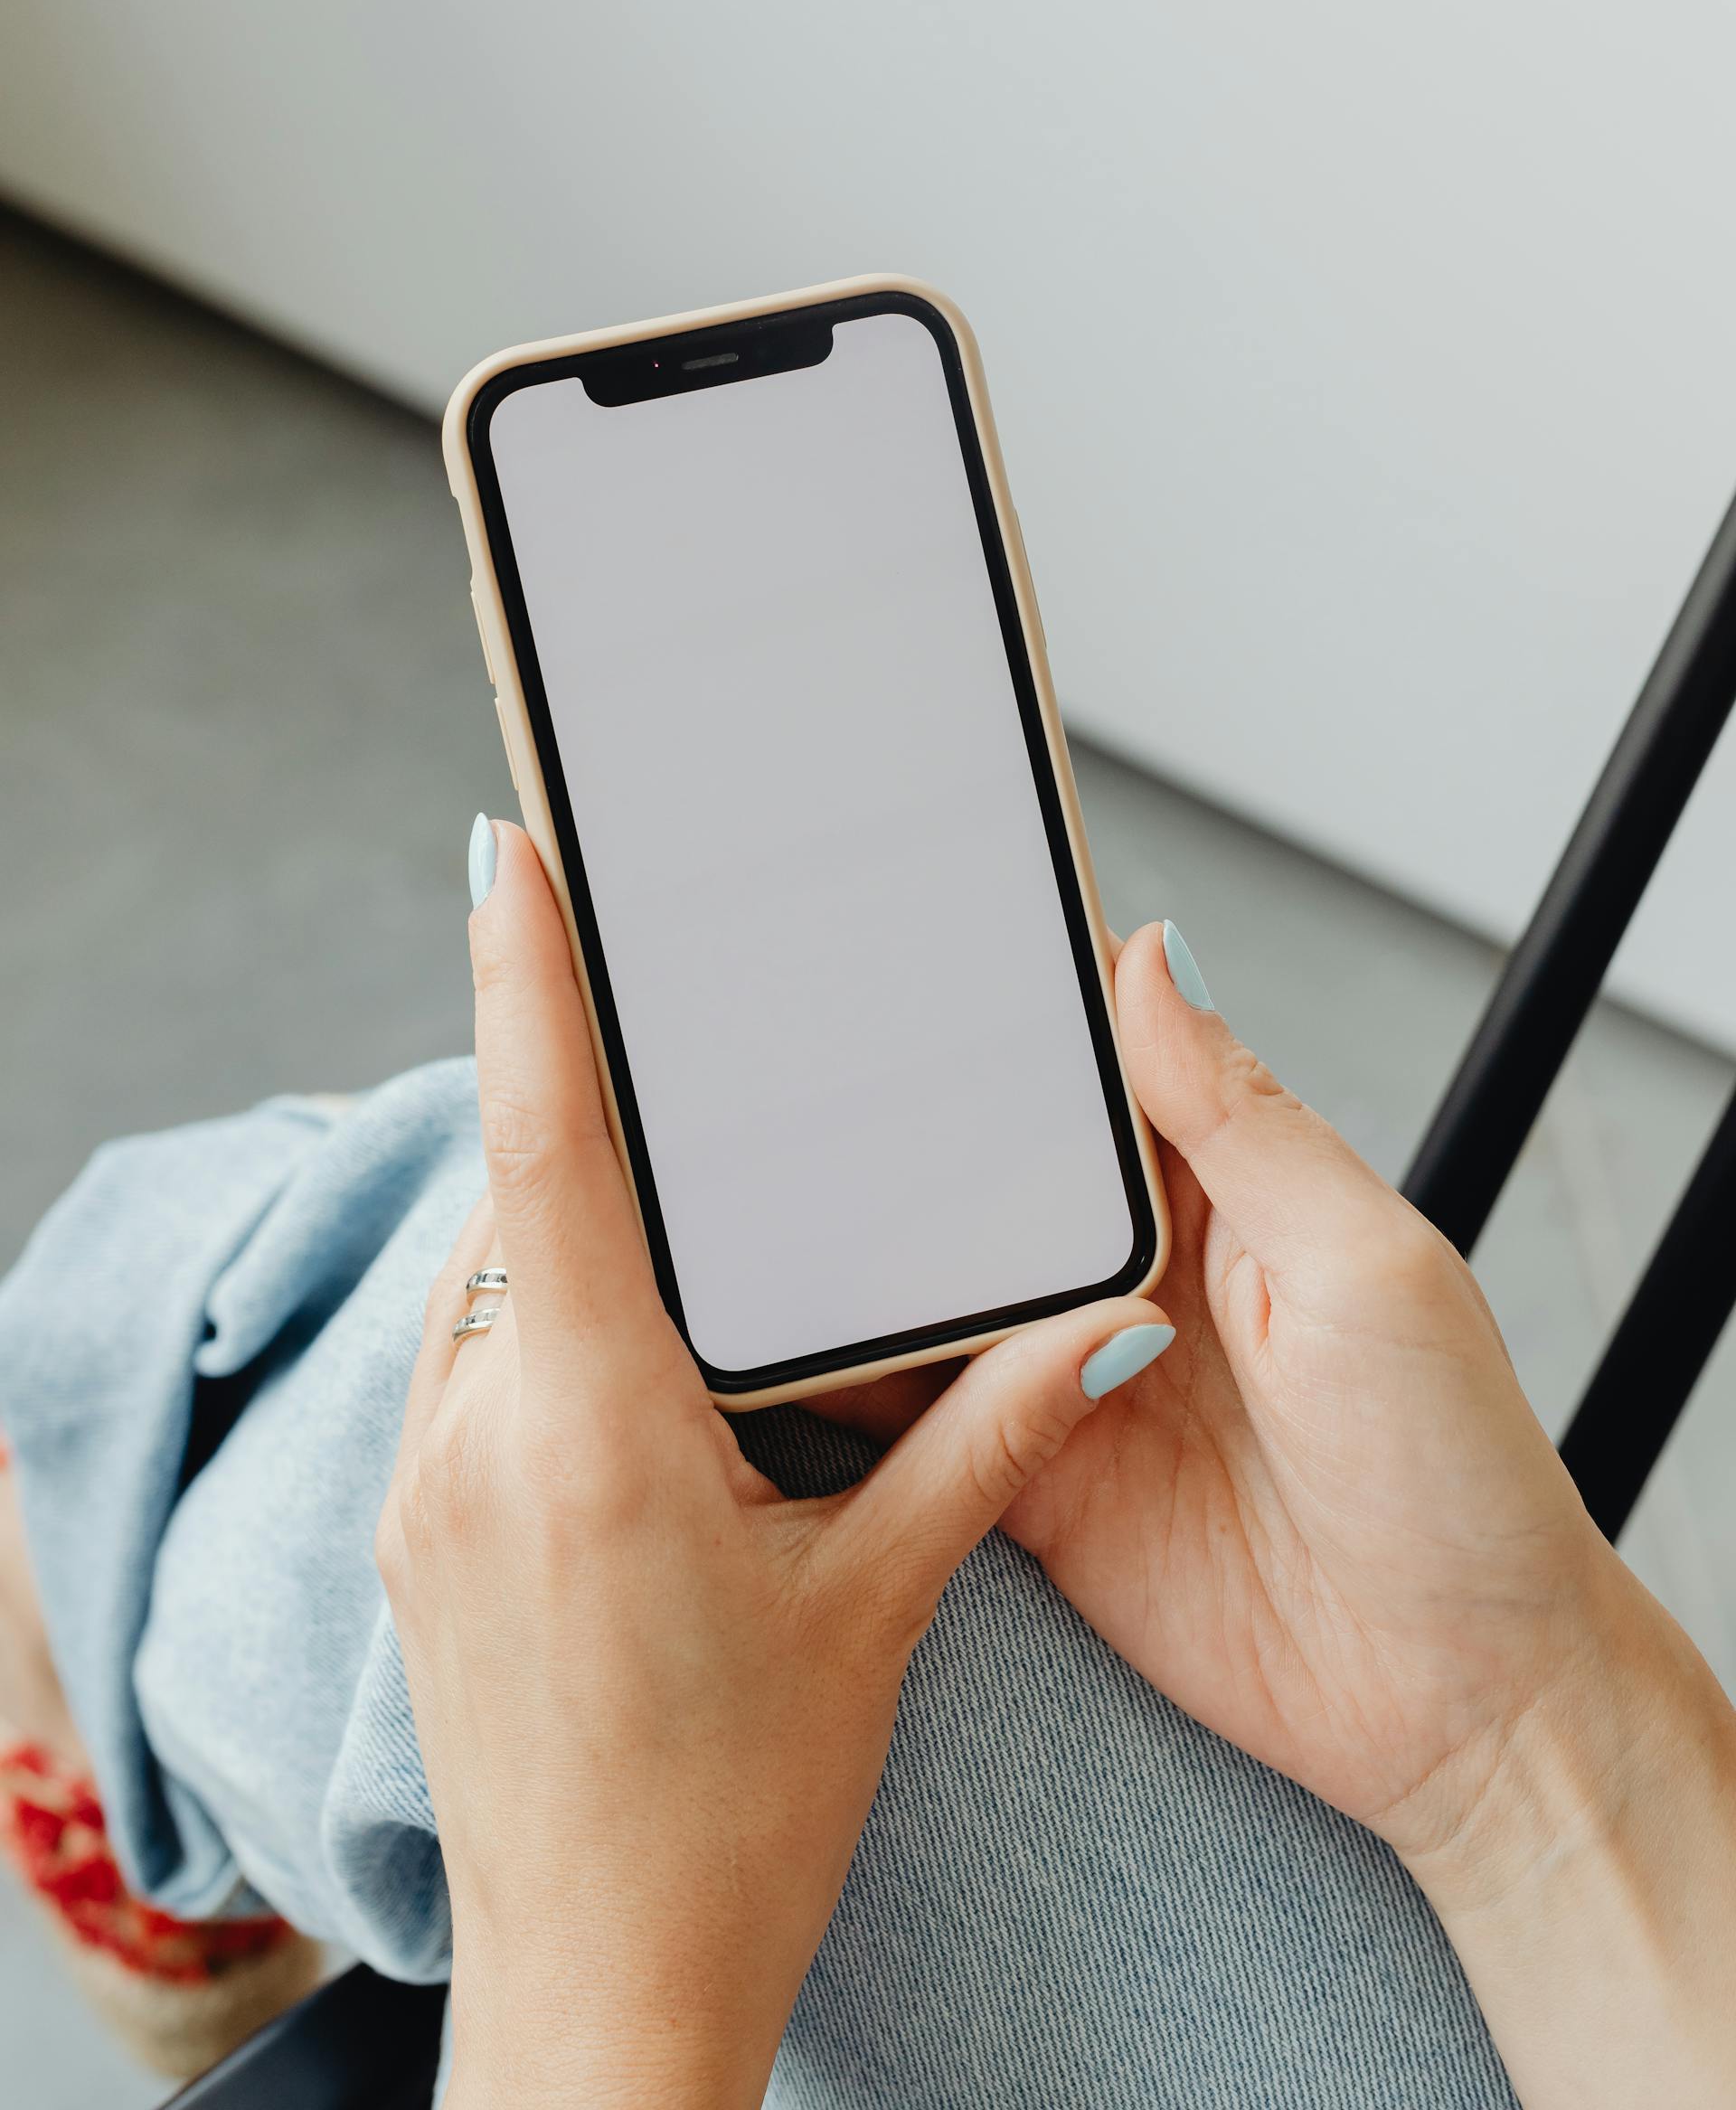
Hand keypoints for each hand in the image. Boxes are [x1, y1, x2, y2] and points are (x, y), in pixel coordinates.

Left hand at [375, 824, 1172, 2109]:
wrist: (601, 1994)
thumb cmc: (733, 1820)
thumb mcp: (879, 1604)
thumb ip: (992, 1432)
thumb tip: (1109, 1317)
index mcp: (595, 1431)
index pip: (550, 1152)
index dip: (531, 987)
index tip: (510, 858)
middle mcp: (479, 1436)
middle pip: (525, 1196)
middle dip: (593, 1104)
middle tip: (663, 1015)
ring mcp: (426, 1486)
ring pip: (491, 1271)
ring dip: (571, 1216)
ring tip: (680, 1197)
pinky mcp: (417, 1528)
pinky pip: (470, 1351)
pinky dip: (542, 1302)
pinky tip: (633, 1338)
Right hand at [826, 919, 1735, 2103]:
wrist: (1458, 1700)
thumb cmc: (1455, 1469)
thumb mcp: (1363, 1263)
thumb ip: (1243, 1118)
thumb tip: (1154, 953)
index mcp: (1222, 1176)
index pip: (1093, 1052)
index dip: (1008, 995)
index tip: (901, 934)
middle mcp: (1134, 1260)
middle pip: (988, 1159)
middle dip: (894, 1113)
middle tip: (782, 1058)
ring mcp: (1069, 1367)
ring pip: (931, 1276)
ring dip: (854, 1240)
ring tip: (742, 1188)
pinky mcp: (1028, 1474)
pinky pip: (913, 1410)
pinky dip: (842, 1376)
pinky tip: (770, 1341)